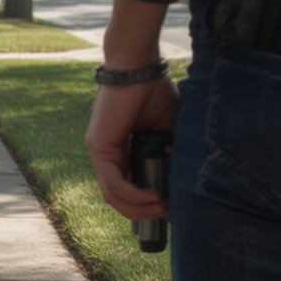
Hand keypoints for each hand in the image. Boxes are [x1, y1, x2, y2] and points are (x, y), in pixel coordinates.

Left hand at [85, 76, 178, 220]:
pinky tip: (152, 197)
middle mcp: (104, 154)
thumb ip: (169, 150)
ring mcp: (98, 151)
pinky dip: (133, 194)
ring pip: (113, 196)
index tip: (168, 209)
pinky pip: (113, 183)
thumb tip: (181, 177)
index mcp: (118, 150)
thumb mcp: (166, 128)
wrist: (139, 65)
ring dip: (139, 208)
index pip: (126, 188)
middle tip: (167, 215)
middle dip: (142, 212)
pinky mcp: (99, 147)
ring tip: (162, 209)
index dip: (144, 203)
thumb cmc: (153, 90)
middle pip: (117, 198)